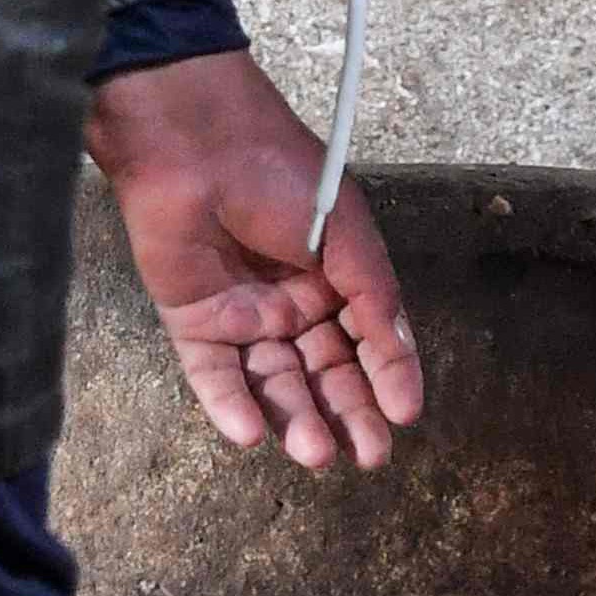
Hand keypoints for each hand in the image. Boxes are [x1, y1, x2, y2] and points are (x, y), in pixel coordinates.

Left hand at [89, 49, 423, 468]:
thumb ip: (374, 300)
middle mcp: (291, 301)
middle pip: (322, 372)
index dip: (385, 380)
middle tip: (365, 455)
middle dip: (344, 414)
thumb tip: (404, 368)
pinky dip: (229, 404)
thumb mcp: (345, 234)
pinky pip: (213, 373)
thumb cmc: (280, 172)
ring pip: (272, 380)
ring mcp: (241, 313)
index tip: (402, 418)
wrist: (197, 140)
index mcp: (335, 276)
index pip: (365, 342)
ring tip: (313, 452)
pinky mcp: (191, 319)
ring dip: (293, 416)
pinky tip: (249, 433)